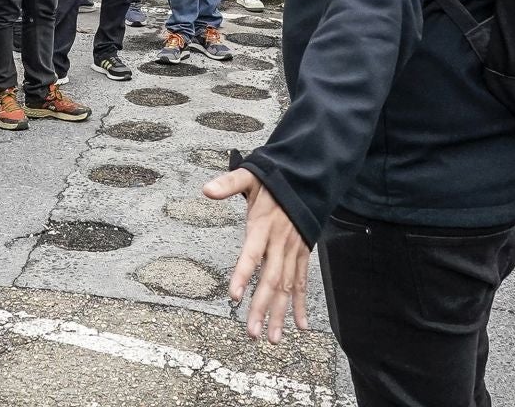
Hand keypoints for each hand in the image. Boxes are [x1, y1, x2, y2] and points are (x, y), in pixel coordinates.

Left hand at [202, 168, 310, 342]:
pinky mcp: (302, 254)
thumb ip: (229, 184)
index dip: (243, 274)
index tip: (233, 295)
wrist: (308, 180)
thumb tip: (206, 189)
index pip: (252, 254)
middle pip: (271, 280)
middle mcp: (280, 243)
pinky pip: (302, 282)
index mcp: (263, 226)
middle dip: (261, 308)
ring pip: (287, 287)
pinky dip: (301, 304)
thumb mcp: (250, 176)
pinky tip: (300, 325)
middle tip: (252, 333)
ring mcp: (293, 251)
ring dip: (280, 313)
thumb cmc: (274, 181)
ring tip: (272, 338)